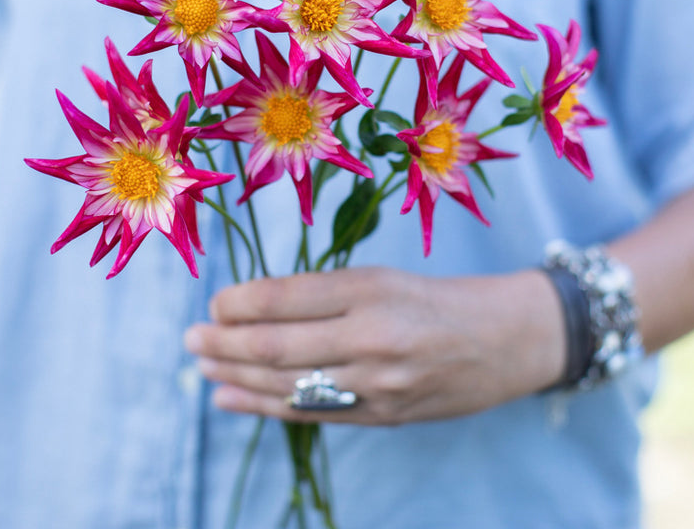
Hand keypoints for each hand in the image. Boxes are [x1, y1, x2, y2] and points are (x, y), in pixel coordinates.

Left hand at [184, 266, 564, 425]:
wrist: (502, 340)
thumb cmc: (434, 298)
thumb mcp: (381, 278)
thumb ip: (323, 295)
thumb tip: (254, 307)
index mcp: (371, 289)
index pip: (287, 297)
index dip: (241, 303)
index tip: (215, 302)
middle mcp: (372, 336)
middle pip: (278, 345)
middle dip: (225, 343)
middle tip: (191, 338)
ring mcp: (378, 383)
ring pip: (288, 383)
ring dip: (235, 375)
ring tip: (202, 365)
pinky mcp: (382, 416)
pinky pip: (312, 412)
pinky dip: (264, 405)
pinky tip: (229, 397)